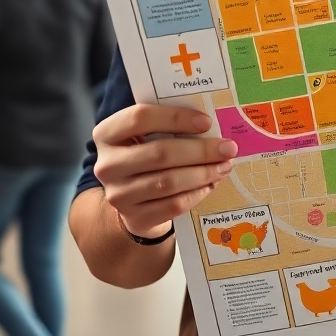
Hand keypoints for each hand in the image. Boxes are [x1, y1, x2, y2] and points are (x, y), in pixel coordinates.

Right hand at [93, 105, 236, 238]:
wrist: (132, 197)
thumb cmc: (146, 155)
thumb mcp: (147, 135)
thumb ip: (169, 125)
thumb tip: (212, 123)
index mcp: (107, 133)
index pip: (139, 118)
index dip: (175, 118)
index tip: (207, 122)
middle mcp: (107, 164)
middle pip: (159, 153)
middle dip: (200, 150)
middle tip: (228, 148)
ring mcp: (118, 194)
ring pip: (168, 182)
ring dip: (202, 173)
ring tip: (224, 166)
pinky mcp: (134, 218)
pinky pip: (173, 205)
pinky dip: (196, 193)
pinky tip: (210, 184)